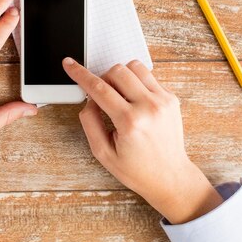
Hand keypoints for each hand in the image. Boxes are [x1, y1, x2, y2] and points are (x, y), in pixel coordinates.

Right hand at [62, 58, 222, 223]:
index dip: (80, 74)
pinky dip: (136, 82)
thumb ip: (90, 123)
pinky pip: (148, 76)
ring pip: (134, 67)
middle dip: (103, 78)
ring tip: (119, 96)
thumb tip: (88, 100)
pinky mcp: (171, 99)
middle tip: (102, 96)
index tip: (70, 64)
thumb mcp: (103, 153)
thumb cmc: (138, 169)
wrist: (170, 177)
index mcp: (130, 122)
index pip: (99, 88)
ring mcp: (163, 101)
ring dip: (120, 76)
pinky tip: (134, 100)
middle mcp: (149, 107)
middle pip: (117, 71)